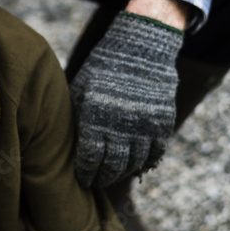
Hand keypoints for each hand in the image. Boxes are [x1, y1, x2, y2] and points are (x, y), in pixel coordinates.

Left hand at [69, 10, 183, 187]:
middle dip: (103, 178)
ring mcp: (145, 125)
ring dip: (123, 173)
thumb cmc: (102, 70)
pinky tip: (135, 165)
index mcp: (95, 116)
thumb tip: (66, 147)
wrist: (140, 49)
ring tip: (115, 174)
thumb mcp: (80, 91)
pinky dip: (145, 164)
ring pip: (134, 164)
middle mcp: (121, 124)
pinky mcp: (162, 124)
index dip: (85, 173)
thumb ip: (75, 120)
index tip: (82, 178)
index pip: (89, 158)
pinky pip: (155, 155)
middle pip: (112, 167)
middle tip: (97, 181)